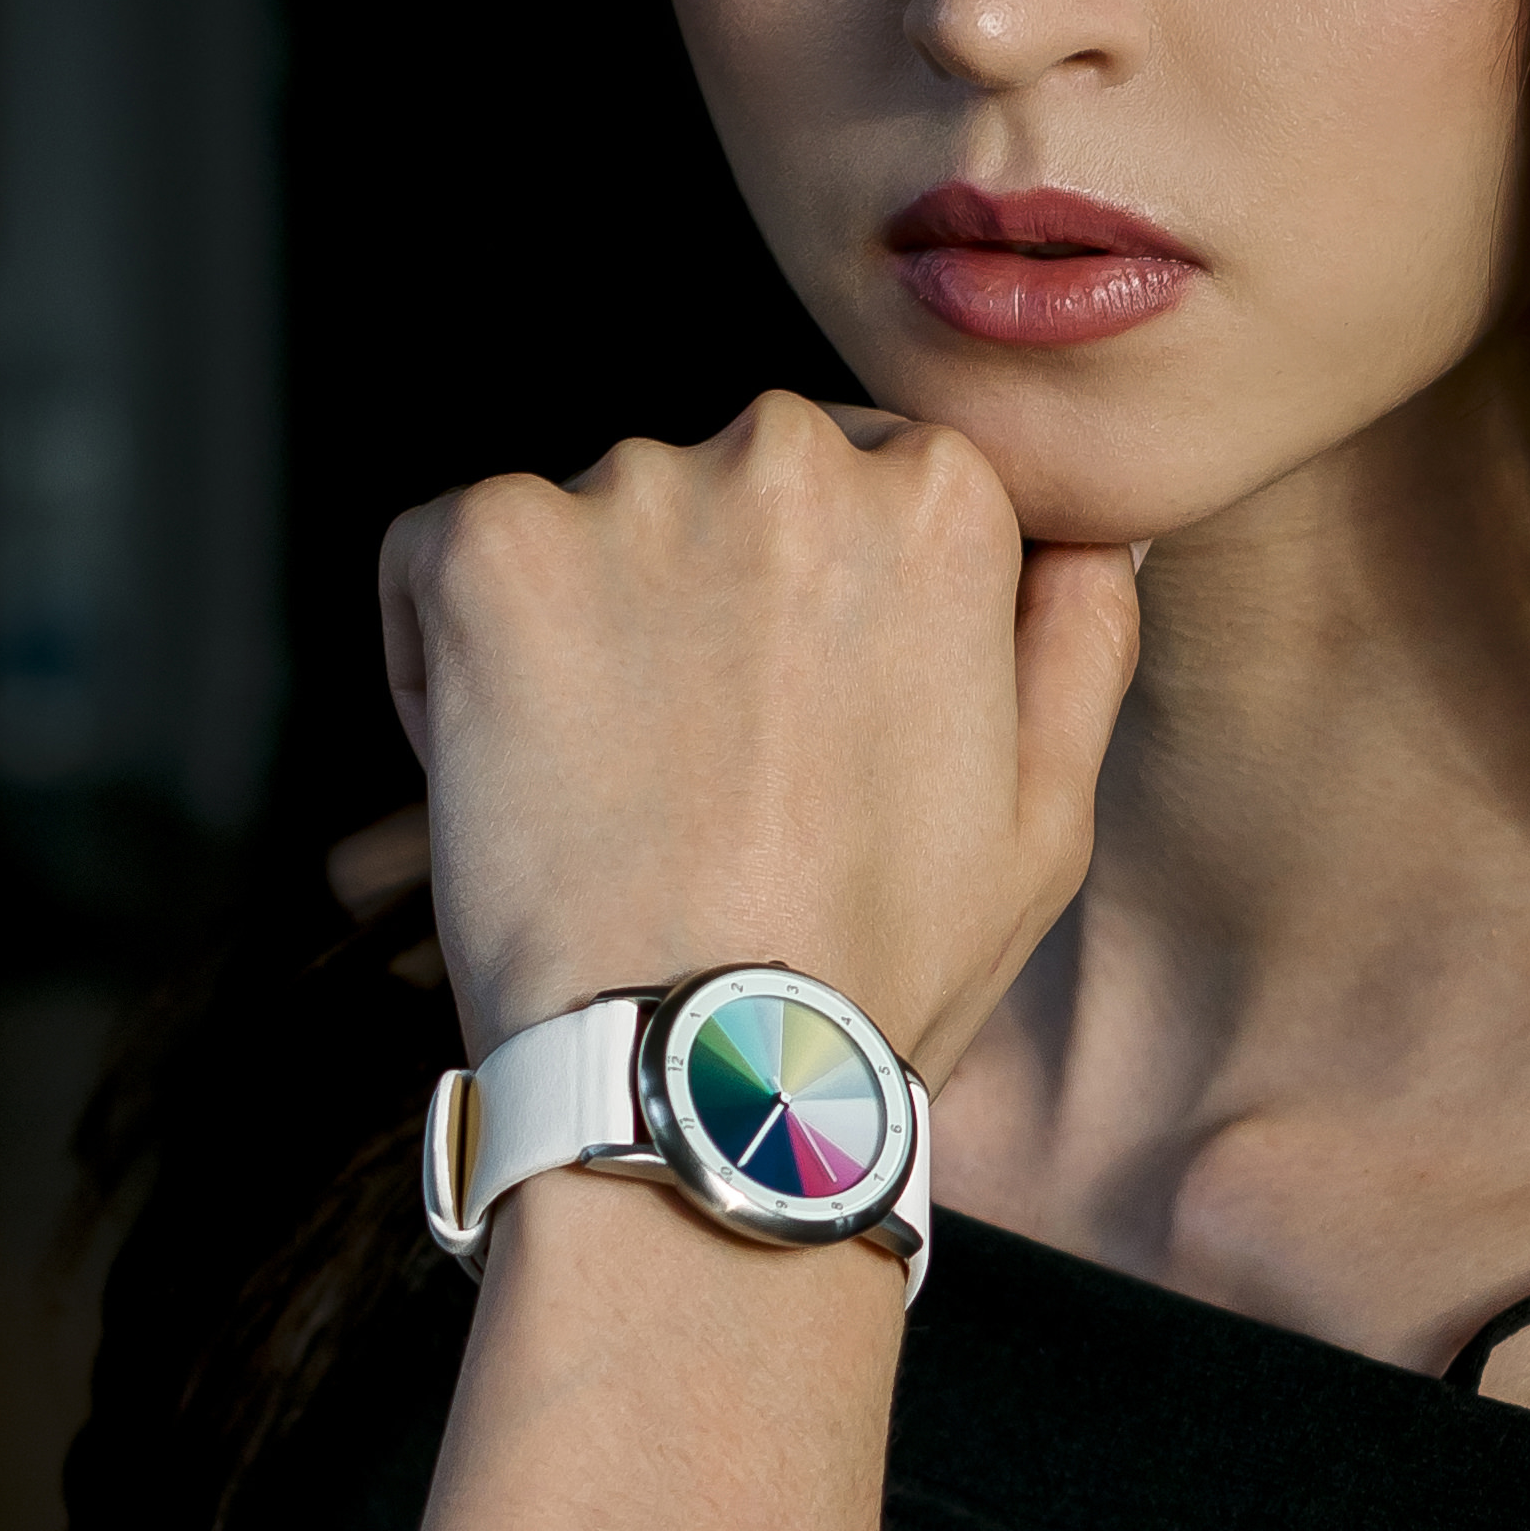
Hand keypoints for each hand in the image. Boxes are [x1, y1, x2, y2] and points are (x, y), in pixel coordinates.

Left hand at [379, 394, 1140, 1073]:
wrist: (701, 1073)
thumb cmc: (871, 970)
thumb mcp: (1047, 821)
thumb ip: (1077, 645)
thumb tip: (1089, 542)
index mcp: (937, 501)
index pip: (863, 481)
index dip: (821, 611)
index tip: (797, 724)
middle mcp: (786, 457)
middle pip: (726, 485)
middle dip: (702, 598)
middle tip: (701, 770)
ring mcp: (629, 493)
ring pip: (589, 522)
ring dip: (584, 623)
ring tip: (609, 790)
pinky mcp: (491, 548)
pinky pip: (440, 553)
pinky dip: (448, 643)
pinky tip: (505, 764)